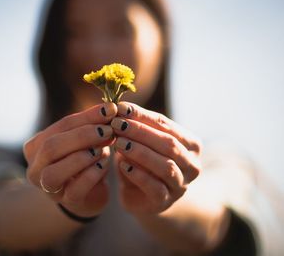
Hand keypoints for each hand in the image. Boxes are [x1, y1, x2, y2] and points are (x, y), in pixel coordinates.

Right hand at [23, 103, 116, 217]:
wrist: (88, 193)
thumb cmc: (84, 161)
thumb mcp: (85, 140)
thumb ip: (93, 125)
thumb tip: (111, 109)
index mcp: (36, 146)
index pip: (61, 126)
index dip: (87, 117)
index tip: (110, 109)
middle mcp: (35, 167)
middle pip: (51, 147)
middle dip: (83, 136)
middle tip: (108, 129)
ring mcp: (48, 188)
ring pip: (55, 171)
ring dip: (83, 157)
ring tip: (104, 148)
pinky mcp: (66, 202)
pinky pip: (75, 189)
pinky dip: (92, 174)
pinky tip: (104, 165)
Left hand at [111, 102, 201, 216]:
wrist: (140, 196)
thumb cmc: (141, 162)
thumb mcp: (141, 142)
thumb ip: (135, 126)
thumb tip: (120, 106)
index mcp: (190, 144)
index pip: (166, 125)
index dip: (143, 115)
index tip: (120, 108)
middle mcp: (192, 164)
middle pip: (169, 144)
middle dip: (141, 132)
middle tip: (117, 124)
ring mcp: (181, 185)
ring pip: (165, 166)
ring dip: (140, 152)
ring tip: (118, 143)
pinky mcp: (165, 202)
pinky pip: (155, 187)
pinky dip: (138, 175)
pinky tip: (122, 165)